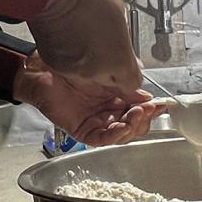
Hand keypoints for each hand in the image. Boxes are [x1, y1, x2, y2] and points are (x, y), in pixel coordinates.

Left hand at [14, 54, 163, 145]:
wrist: (40, 68)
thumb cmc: (68, 63)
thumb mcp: (108, 67)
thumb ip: (127, 81)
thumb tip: (146, 94)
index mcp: (118, 95)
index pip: (141, 107)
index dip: (152, 108)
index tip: (161, 104)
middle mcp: (109, 110)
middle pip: (135, 124)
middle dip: (145, 118)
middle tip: (148, 108)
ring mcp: (97, 121)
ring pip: (122, 134)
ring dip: (133, 127)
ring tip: (136, 114)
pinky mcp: (82, 130)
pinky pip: (101, 139)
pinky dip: (114, 136)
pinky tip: (121, 128)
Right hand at [25, 0, 141, 89]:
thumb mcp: (120, 14)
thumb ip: (124, 41)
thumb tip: (124, 48)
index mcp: (118, 61)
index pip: (131, 83)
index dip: (130, 71)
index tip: (130, 64)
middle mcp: (95, 73)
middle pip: (109, 80)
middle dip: (110, 65)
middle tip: (107, 44)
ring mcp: (73, 71)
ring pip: (88, 74)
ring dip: (90, 60)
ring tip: (87, 35)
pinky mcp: (55, 64)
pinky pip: (70, 66)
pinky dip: (73, 56)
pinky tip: (73, 36)